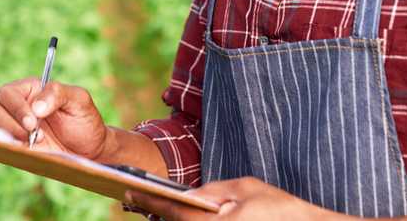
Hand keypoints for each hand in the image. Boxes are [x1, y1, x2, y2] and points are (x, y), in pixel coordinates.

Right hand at [0, 78, 110, 159]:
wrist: (88, 149)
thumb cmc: (84, 120)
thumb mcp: (79, 100)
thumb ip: (58, 94)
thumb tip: (36, 106)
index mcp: (31, 89)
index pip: (8, 93)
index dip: (17, 108)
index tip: (32, 123)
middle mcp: (16, 105)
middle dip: (11, 124)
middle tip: (35, 135)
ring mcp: (11, 125)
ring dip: (4, 134)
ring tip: (29, 143)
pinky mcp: (10, 143)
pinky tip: (17, 149)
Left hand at [126, 177, 336, 219]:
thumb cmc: (278, 209)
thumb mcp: (245, 188)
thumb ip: (214, 190)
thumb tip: (189, 194)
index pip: (171, 210)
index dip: (147, 199)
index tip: (128, 189)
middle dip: (157, 212)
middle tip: (135, 197)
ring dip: (174, 220)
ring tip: (158, 208)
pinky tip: (181, 215)